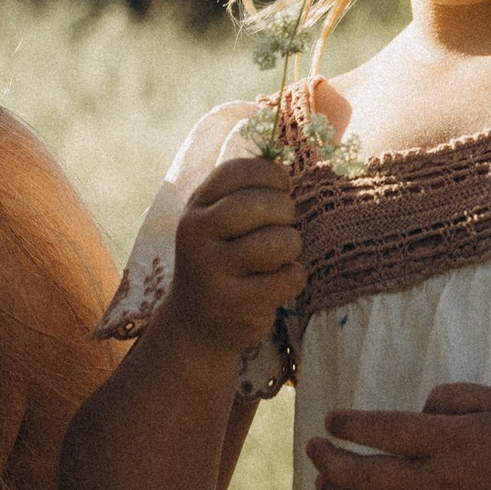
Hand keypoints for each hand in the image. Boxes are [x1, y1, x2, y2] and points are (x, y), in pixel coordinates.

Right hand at [160, 153, 305, 363]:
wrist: (196, 325)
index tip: (282, 189)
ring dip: (292, 246)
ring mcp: (213, 271)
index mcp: (195, 208)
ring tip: (282, 256)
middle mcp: (197, 235)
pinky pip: (287, 278)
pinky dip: (294, 277)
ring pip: (278, 241)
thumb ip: (244, 194)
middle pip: (261, 204)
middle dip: (286, 212)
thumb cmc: (220, 262)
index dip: (272, 175)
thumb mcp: (218, 224)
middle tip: (285, 226)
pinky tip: (281, 280)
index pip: (239, 171)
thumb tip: (287, 164)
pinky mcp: (235, 303)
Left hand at [307, 380, 490, 489]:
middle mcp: (439, 482)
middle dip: (328, 460)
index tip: (331, 421)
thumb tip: (412, 409)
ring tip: (323, 484)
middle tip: (315, 449)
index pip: (382, 431)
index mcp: (449, 441)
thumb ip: (448, 396)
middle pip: (364, 475)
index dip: (348, 425)